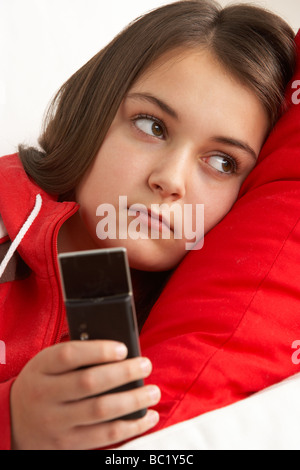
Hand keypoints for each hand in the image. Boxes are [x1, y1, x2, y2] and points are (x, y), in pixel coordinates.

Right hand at [10, 340, 159, 448]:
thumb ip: (76, 356)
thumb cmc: (43, 383)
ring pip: (101, 411)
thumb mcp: (47, 364)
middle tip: (145, 365)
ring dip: (133, 401)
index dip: (98, 350)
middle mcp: (45, 396)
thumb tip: (119, 351)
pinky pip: (105, 437)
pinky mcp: (68, 444)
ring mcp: (56, 423)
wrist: (14, 422)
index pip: (69, 355)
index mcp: (41, 369)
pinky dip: (131, 427)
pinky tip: (147, 417)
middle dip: (124, 373)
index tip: (123, 348)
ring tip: (153, 391)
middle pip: (89, 382)